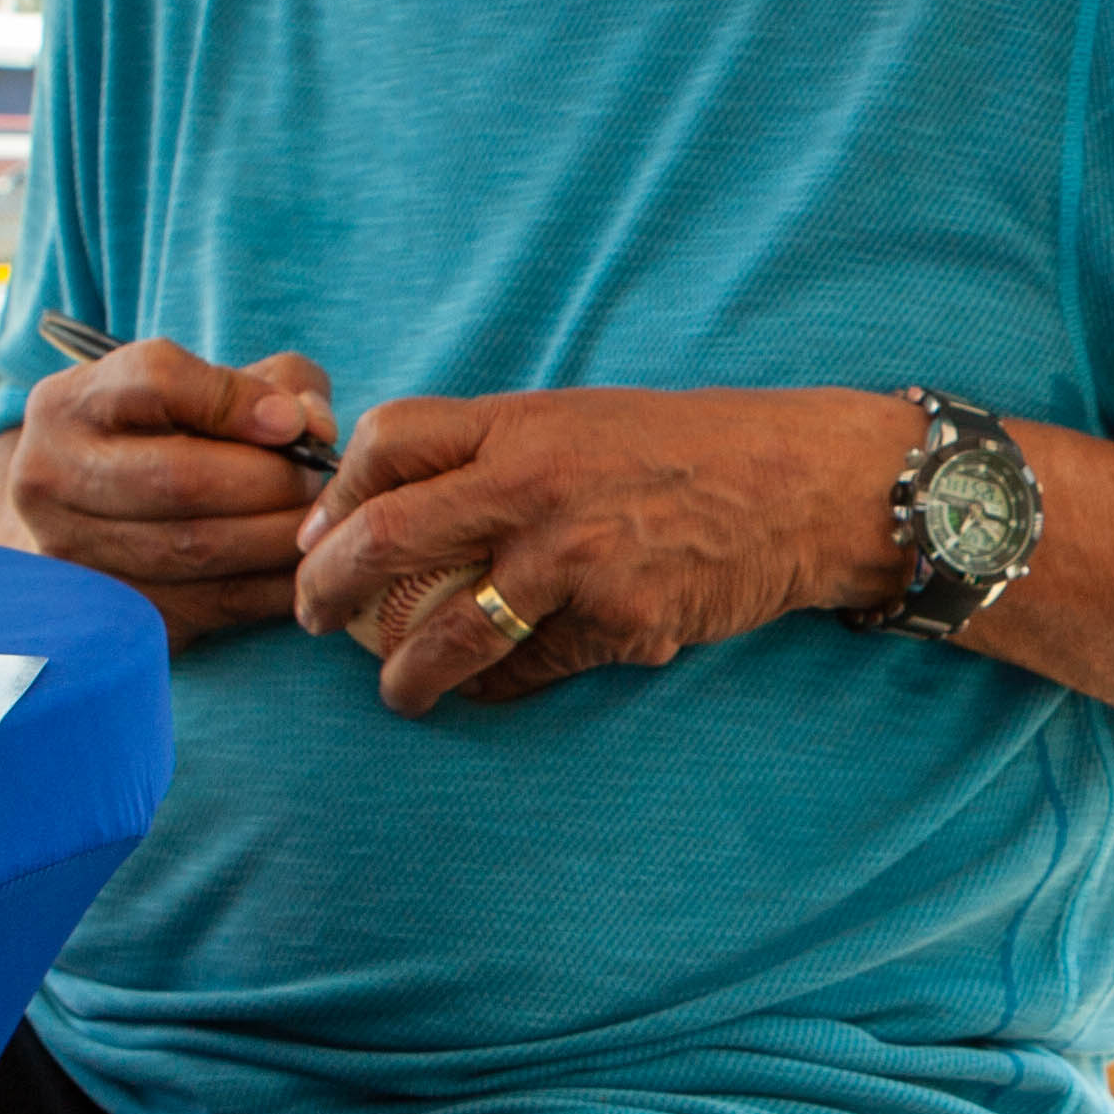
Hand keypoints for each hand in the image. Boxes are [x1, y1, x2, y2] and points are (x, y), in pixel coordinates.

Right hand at [7, 339, 335, 650]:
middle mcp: (51, 478)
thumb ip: (271, 384)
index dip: (236, 400)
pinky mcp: (113, 615)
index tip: (294, 421)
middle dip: (273, 481)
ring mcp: (74, 555)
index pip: (154, 381)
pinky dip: (275, 586)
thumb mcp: (200, 390)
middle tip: (323, 482)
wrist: (82, 525)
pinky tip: (304, 568)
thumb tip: (315, 427)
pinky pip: (214, 603)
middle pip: (180, 478)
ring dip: (281, 536)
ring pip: (199, 548)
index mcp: (68, 406)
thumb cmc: (160, 440)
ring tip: (319, 522)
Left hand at [288, 386, 910, 709]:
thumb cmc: (692, 449)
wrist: (804, 486)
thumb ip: (501, 454)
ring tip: (398, 692)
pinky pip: (530, 670)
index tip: (317, 534)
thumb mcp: (585, 420)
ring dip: (406, 675)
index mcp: (522, 424)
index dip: (336, 493)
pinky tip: (488, 692)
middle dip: (326, 589)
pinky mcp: (619, 623)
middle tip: (310, 618)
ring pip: (449, 633)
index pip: (389, 440)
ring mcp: (576, 560)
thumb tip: (405, 501)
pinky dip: (500, 688)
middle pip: (388, 536)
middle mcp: (536, 487)